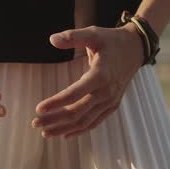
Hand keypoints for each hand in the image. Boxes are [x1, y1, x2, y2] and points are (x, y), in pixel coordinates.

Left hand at [31, 23, 145, 137]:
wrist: (135, 49)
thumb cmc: (111, 40)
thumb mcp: (93, 33)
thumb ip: (72, 37)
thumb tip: (52, 39)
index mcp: (100, 75)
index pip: (74, 94)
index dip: (56, 102)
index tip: (39, 109)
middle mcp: (106, 92)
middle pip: (77, 112)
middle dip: (54, 119)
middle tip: (34, 122)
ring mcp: (110, 101)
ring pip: (85, 121)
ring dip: (64, 128)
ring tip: (45, 132)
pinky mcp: (112, 105)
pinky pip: (95, 122)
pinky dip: (80, 130)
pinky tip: (65, 135)